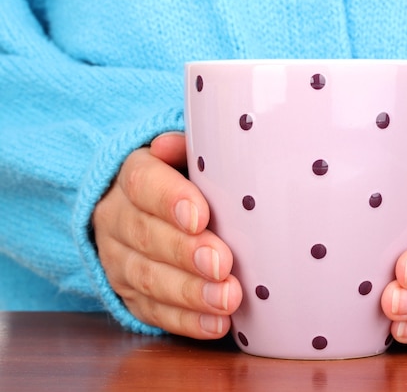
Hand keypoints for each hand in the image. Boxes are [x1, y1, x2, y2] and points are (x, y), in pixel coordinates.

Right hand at [93, 132, 241, 338]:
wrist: (139, 210)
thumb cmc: (179, 180)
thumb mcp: (183, 158)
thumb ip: (186, 151)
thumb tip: (176, 144)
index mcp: (132, 176)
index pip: (143, 183)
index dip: (170, 199)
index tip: (200, 215)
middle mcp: (117, 218)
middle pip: (146, 235)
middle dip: (186, 253)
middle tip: (222, 264)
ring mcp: (119, 260)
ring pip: (148, 279)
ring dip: (190, 293)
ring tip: (226, 299)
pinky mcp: (129, 295)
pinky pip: (153, 312)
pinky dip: (186, 321)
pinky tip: (216, 324)